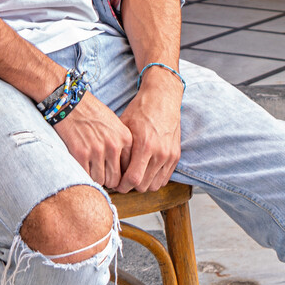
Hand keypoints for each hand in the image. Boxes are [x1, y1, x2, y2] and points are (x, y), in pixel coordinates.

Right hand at [55, 94, 130, 187]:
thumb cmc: (92, 113)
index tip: (114, 173)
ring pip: (101, 180)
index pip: (129, 168)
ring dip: (96, 178)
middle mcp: (113, 145)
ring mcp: (97, 151)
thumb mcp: (115, 125)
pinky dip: (84, 175)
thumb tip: (123, 169)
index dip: (121, 174)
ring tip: (91, 169)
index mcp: (125, 138)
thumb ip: (121, 144)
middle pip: (115, 179)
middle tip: (102, 175)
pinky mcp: (80, 154)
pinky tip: (82, 166)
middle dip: (109, 180)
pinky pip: (86, 176)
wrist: (71, 103)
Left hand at [116, 74, 182, 192]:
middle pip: (143, 186)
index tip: (116, 184)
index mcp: (144, 145)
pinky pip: (165, 179)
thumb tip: (108, 169)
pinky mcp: (176, 156)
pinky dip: (154, 180)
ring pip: (154, 185)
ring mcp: (169, 155)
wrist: (163, 98)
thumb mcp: (123, 127)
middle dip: (131, 186)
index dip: (122, 186)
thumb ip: (118, 150)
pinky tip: (145, 172)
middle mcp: (159, 153)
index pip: (133, 179)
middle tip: (123, 181)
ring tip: (135, 176)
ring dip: (143, 184)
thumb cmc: (140, 110)